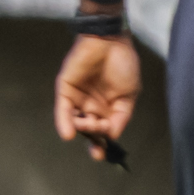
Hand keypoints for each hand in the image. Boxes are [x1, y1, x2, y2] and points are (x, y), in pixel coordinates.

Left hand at [53, 33, 141, 161]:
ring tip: (88, 126)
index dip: (105, 142)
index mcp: (110, 108)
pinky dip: (65, 123)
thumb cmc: (124, 64)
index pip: (106, 130)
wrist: (110, 42)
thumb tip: (113, 136)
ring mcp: (79, 100)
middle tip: (97, 149)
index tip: (106, 153)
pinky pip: (63, 111)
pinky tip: (69, 133)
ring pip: (77, 122)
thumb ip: (121, 117)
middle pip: (91, 129)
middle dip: (94, 140)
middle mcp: (93, 106)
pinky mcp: (66, 91)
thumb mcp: (130, 94)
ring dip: (82, 129)